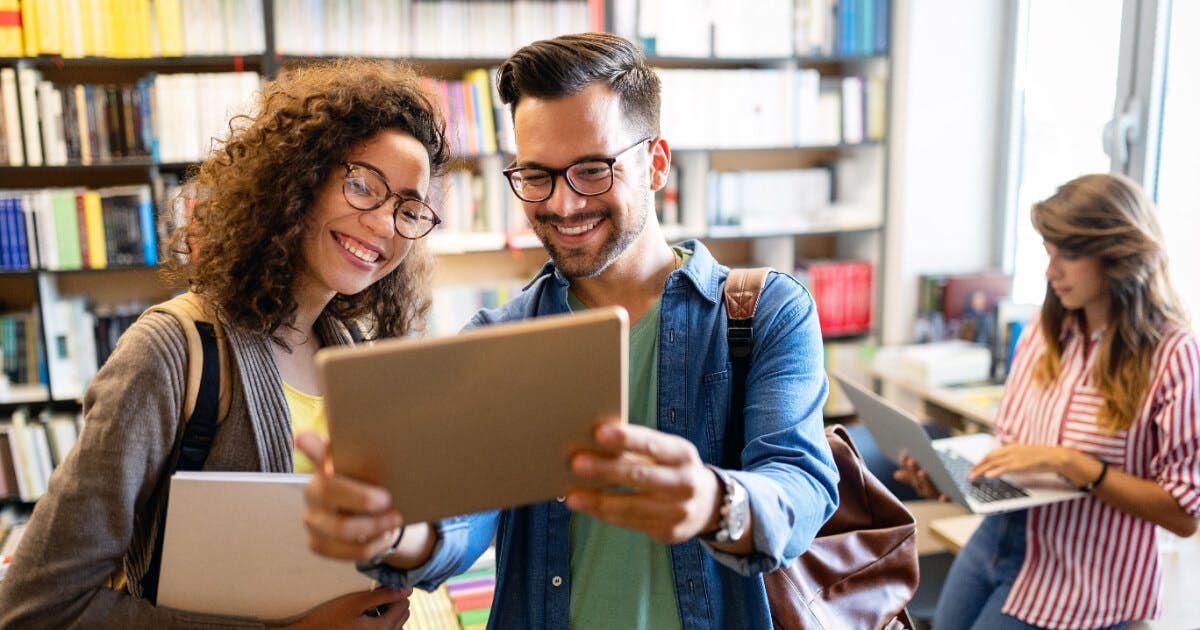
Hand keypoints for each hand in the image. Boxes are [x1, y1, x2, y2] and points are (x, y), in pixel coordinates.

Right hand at [280, 587, 411, 628]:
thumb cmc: (329, 618)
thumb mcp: (355, 603)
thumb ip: (383, 595)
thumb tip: (407, 589)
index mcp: (383, 628)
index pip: (404, 604)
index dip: (396, 591)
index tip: (383, 583)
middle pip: (402, 614)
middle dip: (393, 601)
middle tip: (375, 593)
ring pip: (396, 623)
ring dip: (389, 611)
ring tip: (371, 605)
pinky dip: (383, 621)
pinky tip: (368, 615)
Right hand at [296, 432, 401, 562]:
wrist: (371, 516)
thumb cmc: (373, 484)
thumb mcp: (374, 469)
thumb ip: (376, 458)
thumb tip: (398, 442)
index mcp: (325, 464)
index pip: (314, 451)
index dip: (308, 446)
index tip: (303, 437)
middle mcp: (313, 489)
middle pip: (330, 491)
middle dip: (362, 498)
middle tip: (387, 500)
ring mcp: (312, 518)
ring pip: (341, 528)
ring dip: (374, 526)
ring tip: (394, 521)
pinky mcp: (316, 542)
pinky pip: (345, 551)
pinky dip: (371, 546)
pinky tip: (384, 538)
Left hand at [565, 423, 720, 543]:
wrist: (708, 505)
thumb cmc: (672, 469)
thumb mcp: (666, 453)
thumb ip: (636, 449)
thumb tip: (593, 441)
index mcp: (683, 454)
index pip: (653, 444)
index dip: (626, 439)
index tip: (599, 433)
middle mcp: (685, 483)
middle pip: (641, 476)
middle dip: (607, 470)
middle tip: (576, 463)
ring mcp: (679, 511)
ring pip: (632, 506)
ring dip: (598, 500)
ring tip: (572, 496)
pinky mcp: (668, 532)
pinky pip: (630, 523)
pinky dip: (605, 514)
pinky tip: (586, 506)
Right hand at [893, 454, 949, 501]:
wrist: (966, 491)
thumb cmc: (942, 479)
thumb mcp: (927, 474)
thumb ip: (914, 475)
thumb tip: (896, 475)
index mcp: (920, 485)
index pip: (910, 475)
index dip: (906, 467)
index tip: (903, 456)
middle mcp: (928, 492)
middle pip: (918, 483)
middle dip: (913, 472)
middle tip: (911, 460)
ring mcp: (939, 496)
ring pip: (929, 491)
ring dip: (925, 482)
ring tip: (923, 472)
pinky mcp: (953, 499)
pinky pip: (948, 500)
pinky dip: (945, 499)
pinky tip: (944, 495)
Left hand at [969, 444, 1070, 479]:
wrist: (1055, 456)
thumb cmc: (1041, 457)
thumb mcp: (1024, 454)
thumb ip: (1013, 457)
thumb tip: (1003, 465)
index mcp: (1011, 447)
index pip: (992, 454)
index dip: (981, 461)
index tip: (974, 467)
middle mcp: (1010, 450)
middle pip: (989, 457)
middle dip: (978, 466)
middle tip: (970, 474)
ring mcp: (1015, 457)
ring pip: (994, 463)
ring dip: (981, 470)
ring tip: (973, 476)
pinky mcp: (1021, 464)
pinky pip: (1005, 468)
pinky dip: (995, 471)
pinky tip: (988, 476)